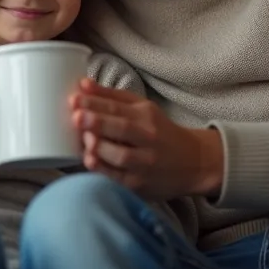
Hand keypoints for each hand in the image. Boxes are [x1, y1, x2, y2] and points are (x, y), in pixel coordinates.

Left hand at [70, 79, 224, 201]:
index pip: (118, 108)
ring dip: (101, 148)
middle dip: (98, 122)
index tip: (74, 99)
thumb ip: (111, 96)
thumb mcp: (142, 108)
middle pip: (122, 129)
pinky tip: (90, 161)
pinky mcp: (140, 185)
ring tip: (85, 139)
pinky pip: (120, 178)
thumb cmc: (160, 132)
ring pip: (121, 155)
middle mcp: (147, 138)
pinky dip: (104, 170)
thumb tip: (82, 84)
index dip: (95, 103)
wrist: (194, 162)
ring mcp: (145, 163)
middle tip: (77, 116)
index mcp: (146, 115)